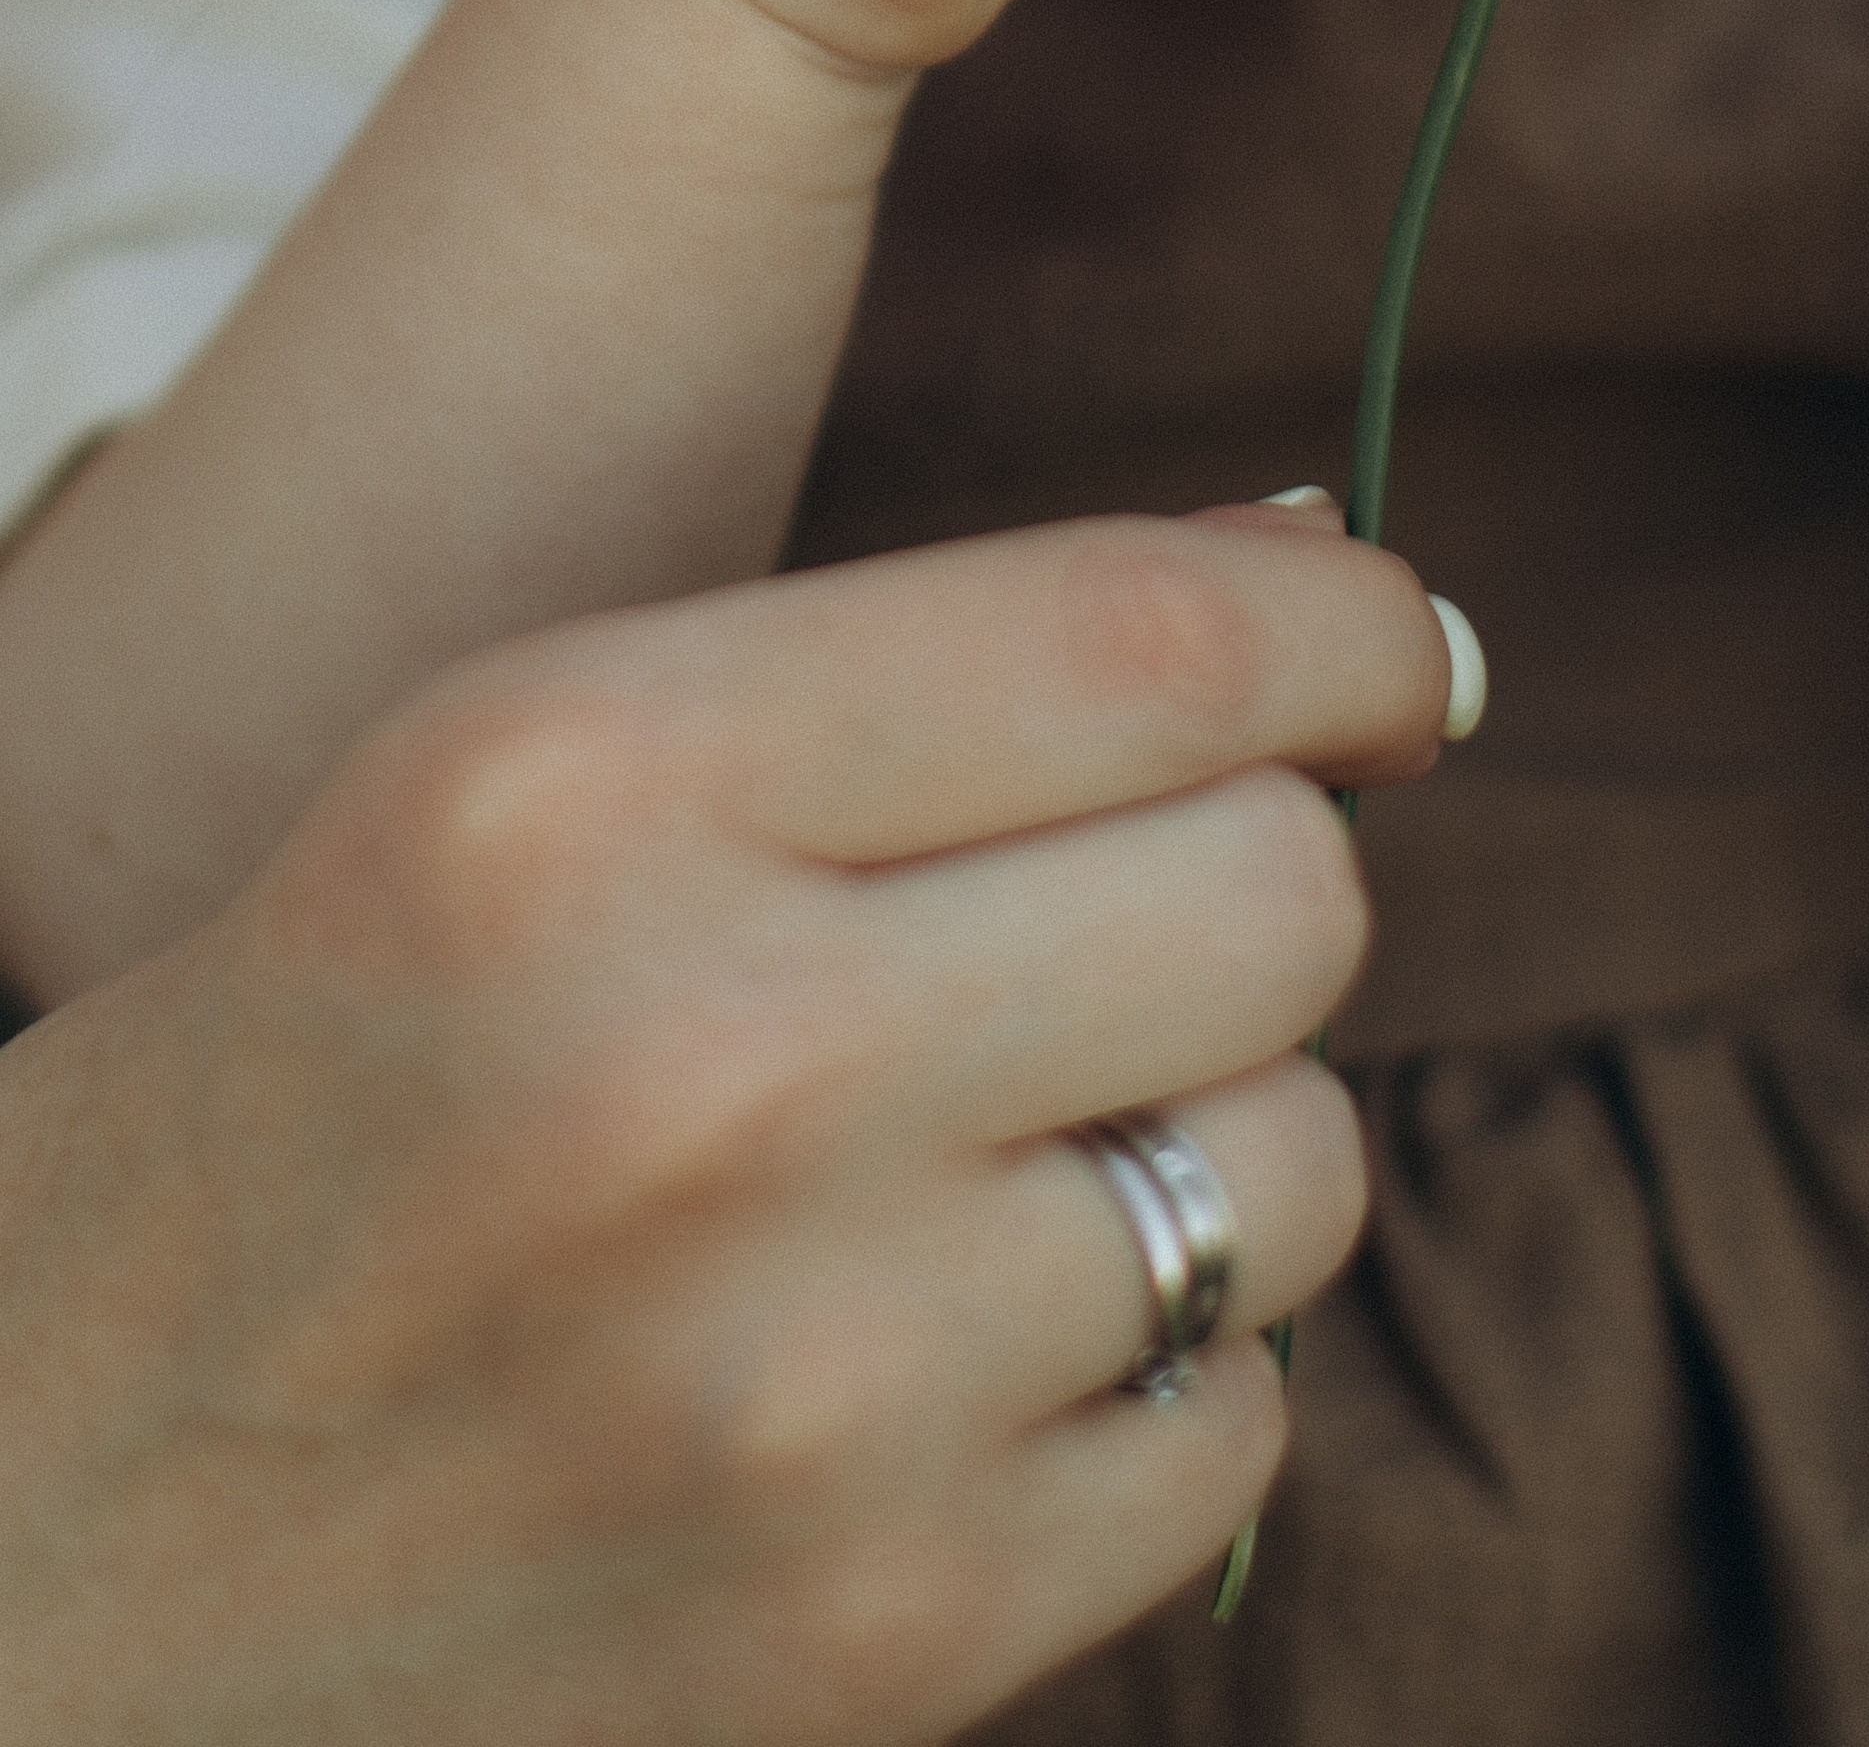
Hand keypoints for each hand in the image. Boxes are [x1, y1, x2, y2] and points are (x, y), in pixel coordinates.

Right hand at [0, 502, 1454, 1743]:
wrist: (28, 1575)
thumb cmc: (289, 1114)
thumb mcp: (499, 785)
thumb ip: (903, 674)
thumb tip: (1320, 575)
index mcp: (576, 786)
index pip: (1156, 639)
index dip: (1352, 621)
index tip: (1393, 652)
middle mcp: (706, 1068)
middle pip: (1282, 890)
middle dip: (1246, 874)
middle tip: (1102, 919)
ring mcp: (809, 1384)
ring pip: (1305, 1159)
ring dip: (1208, 1130)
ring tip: (993, 1151)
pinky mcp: (882, 1633)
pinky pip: (1246, 1417)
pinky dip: (1157, 1366)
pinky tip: (964, 1349)